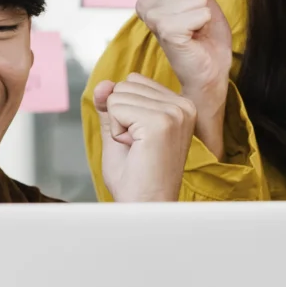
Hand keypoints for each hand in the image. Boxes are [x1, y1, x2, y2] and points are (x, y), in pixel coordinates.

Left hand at [94, 74, 196, 202]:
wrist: (145, 205)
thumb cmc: (136, 178)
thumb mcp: (119, 132)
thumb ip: (111, 105)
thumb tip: (102, 83)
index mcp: (181, 105)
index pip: (133, 81)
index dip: (124, 112)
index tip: (139, 139)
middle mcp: (183, 105)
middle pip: (124, 85)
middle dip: (119, 118)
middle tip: (137, 147)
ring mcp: (174, 112)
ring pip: (117, 96)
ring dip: (117, 126)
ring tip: (137, 149)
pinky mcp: (160, 122)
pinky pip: (115, 108)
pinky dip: (116, 132)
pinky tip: (135, 149)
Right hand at [134, 0, 233, 146]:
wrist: (210, 71)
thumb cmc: (205, 38)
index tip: (194, 12)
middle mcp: (145, 4)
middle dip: (202, 2)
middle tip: (197, 24)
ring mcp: (153, 18)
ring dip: (204, 15)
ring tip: (196, 31)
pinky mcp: (165, 31)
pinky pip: (198, 13)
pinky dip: (204, 24)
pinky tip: (196, 37)